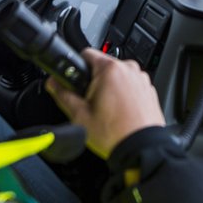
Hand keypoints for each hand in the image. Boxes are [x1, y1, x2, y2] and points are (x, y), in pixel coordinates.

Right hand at [46, 49, 164, 157]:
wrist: (141, 148)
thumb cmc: (115, 134)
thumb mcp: (80, 116)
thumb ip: (63, 95)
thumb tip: (54, 84)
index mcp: (110, 69)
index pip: (86, 53)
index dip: (76, 66)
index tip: (75, 78)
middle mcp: (128, 69)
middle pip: (102, 66)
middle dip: (94, 81)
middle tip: (91, 103)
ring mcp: (141, 79)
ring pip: (117, 76)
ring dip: (110, 88)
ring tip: (107, 111)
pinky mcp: (149, 89)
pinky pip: (131, 85)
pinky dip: (124, 95)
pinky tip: (120, 113)